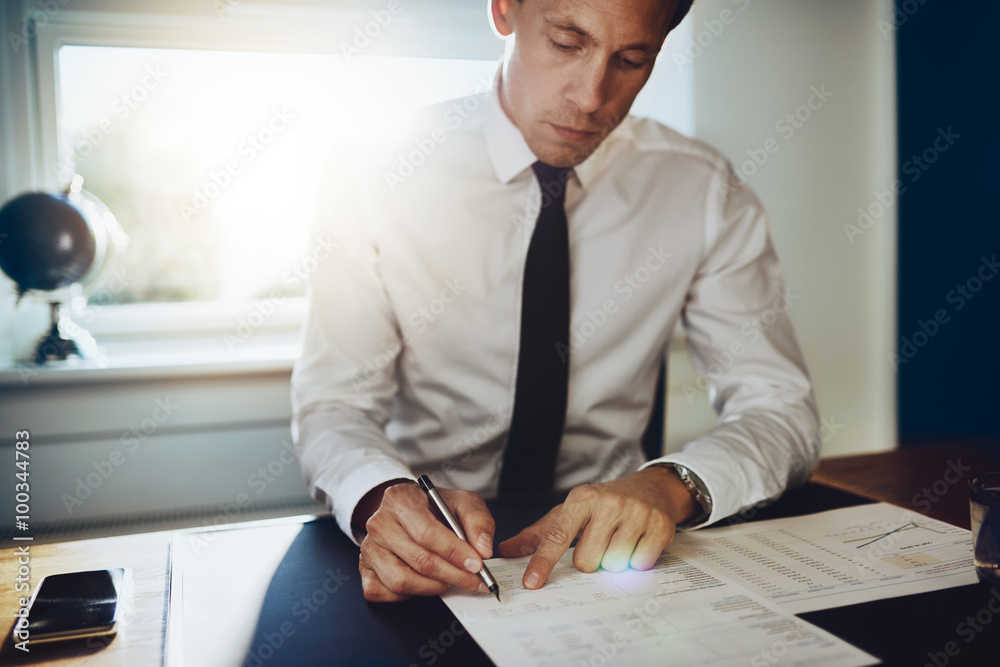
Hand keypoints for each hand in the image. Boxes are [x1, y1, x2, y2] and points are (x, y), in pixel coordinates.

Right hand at [356, 480, 495, 601]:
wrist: (407, 512)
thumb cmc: (434, 508)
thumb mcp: (462, 502)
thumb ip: (477, 521)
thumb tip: (483, 549)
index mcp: (399, 499)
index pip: (427, 532)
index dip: (454, 552)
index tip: (477, 564)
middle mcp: (378, 523)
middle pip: (418, 560)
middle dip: (453, 575)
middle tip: (474, 580)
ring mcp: (369, 549)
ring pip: (402, 581)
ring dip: (434, 587)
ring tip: (450, 579)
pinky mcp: (365, 571)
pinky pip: (386, 593)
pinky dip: (410, 595)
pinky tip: (425, 583)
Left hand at [497, 466, 695, 589]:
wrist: (652, 487)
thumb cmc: (606, 502)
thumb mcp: (571, 510)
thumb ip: (539, 533)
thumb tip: (508, 550)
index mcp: (582, 498)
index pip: (557, 535)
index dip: (543, 562)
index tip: (531, 582)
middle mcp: (608, 503)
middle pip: (587, 560)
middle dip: (591, 559)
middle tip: (600, 542)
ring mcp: (636, 513)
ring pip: (613, 565)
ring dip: (614, 561)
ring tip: (620, 540)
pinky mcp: (659, 526)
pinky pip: (640, 564)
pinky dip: (637, 561)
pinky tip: (637, 543)